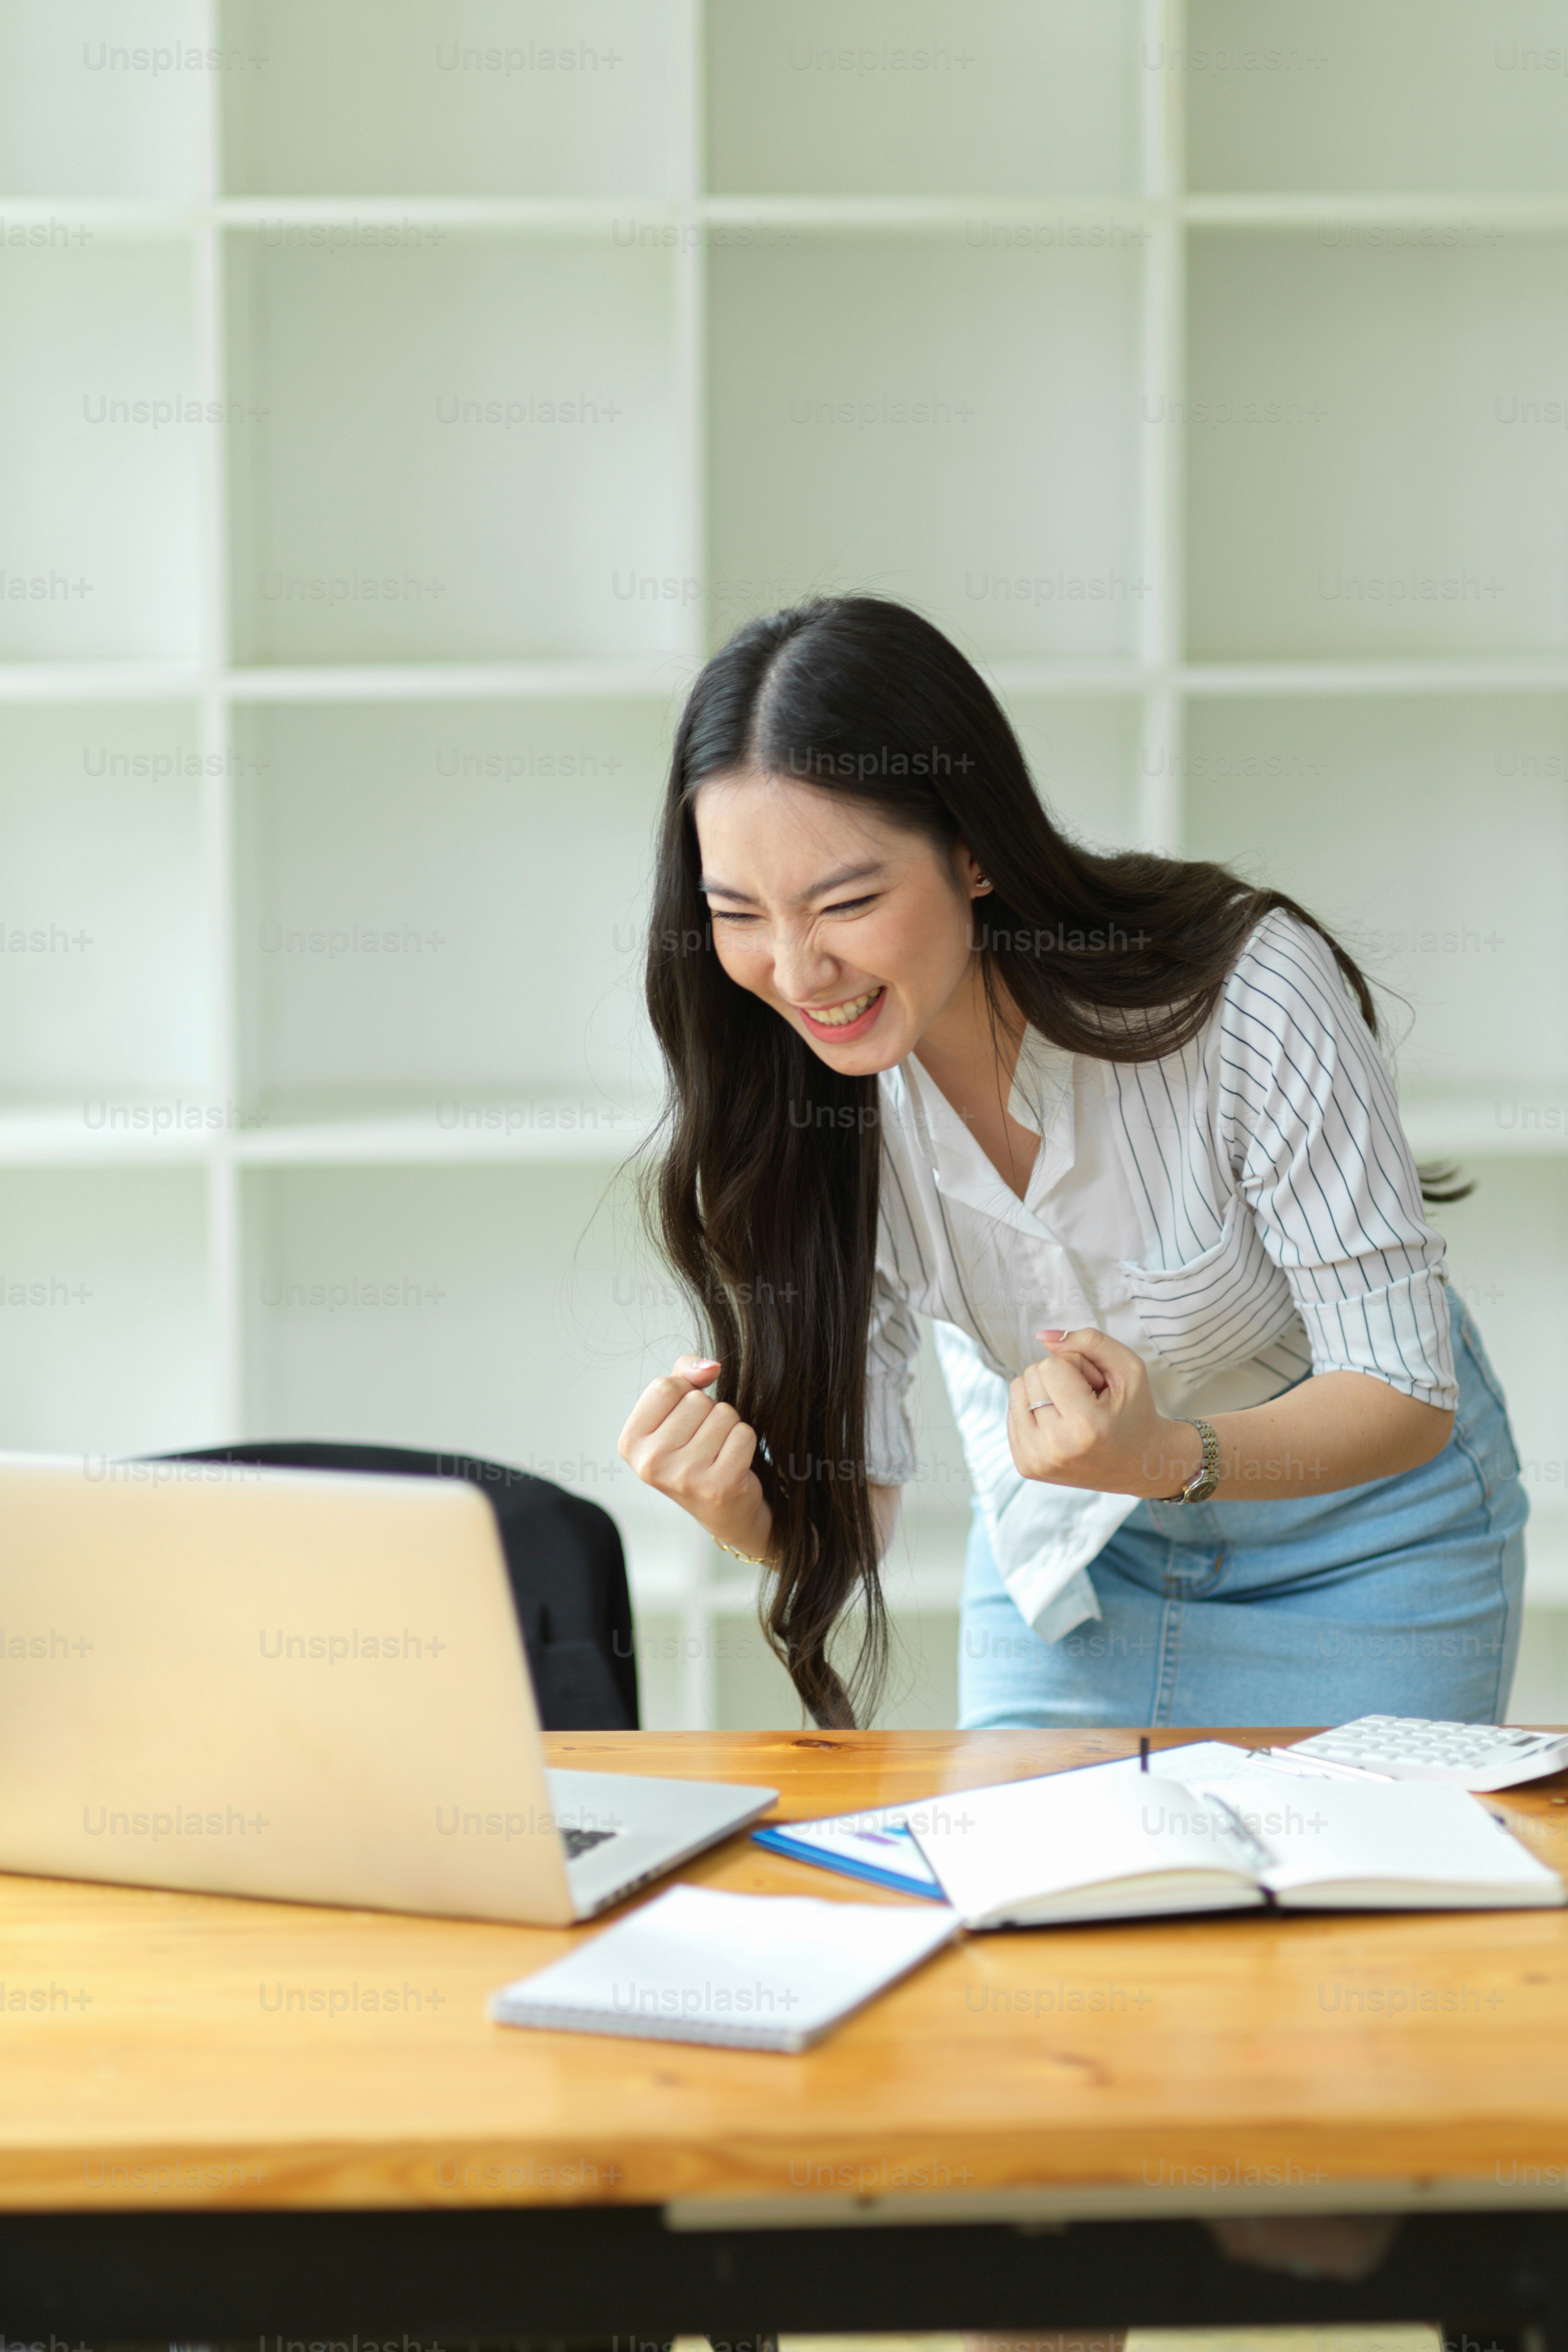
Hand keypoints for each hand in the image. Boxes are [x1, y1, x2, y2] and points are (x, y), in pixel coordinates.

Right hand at [617, 1354, 771, 1559]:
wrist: (722, 1510)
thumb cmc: (694, 1452)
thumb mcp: (675, 1411)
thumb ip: (684, 1375)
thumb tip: (711, 1367)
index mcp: (631, 1443)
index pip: (665, 1386)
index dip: (684, 1392)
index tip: (683, 1418)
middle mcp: (651, 1463)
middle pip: (697, 1400)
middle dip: (708, 1412)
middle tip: (703, 1442)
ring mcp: (684, 1477)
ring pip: (723, 1414)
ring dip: (727, 1427)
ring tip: (718, 1451)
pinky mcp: (719, 1486)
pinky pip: (743, 1434)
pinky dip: (744, 1441)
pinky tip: (732, 1461)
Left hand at [1006, 1327, 1201, 1498]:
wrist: (1136, 1464)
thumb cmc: (1134, 1411)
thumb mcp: (1128, 1368)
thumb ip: (1089, 1341)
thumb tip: (1041, 1335)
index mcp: (1085, 1426)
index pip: (1050, 1366)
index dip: (1075, 1364)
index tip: (1095, 1386)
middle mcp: (1056, 1447)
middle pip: (1029, 1376)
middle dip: (1058, 1377)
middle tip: (1086, 1399)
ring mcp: (1037, 1460)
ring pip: (1016, 1392)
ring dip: (1042, 1392)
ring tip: (1072, 1411)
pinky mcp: (1025, 1466)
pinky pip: (1012, 1414)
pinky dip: (1033, 1410)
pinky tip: (1059, 1424)